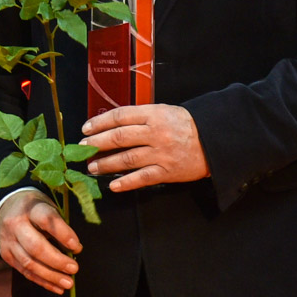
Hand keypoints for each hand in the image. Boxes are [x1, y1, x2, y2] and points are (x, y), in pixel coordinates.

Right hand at [0, 189, 80, 294]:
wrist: (4, 210)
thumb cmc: (34, 210)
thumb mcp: (47, 208)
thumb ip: (59, 227)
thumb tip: (74, 251)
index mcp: (30, 207)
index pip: (46, 220)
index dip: (62, 234)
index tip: (77, 247)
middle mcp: (15, 223)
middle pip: (35, 246)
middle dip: (57, 261)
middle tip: (74, 268)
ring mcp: (8, 240)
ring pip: (29, 263)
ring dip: (51, 276)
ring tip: (68, 283)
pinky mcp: (6, 255)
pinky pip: (25, 272)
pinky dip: (43, 281)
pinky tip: (57, 287)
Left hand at [82, 104, 208, 191]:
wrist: (213, 140)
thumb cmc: (186, 125)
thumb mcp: (164, 111)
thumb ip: (141, 116)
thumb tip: (113, 123)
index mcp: (153, 114)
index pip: (120, 116)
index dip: (100, 122)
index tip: (86, 128)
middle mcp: (155, 133)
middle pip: (120, 137)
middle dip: (97, 143)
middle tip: (83, 148)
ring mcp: (161, 153)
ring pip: (127, 159)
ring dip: (106, 164)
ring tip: (92, 167)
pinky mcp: (167, 171)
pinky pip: (142, 178)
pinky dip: (126, 182)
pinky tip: (113, 185)